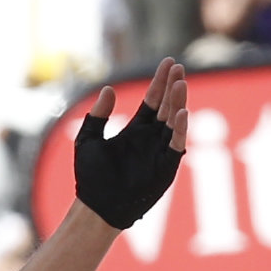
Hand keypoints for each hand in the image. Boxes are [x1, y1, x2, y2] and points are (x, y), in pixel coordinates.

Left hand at [73, 62, 188, 229]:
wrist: (96, 207)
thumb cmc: (90, 177)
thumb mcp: (87, 140)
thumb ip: (97, 115)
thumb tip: (108, 89)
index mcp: (135, 131)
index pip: (153, 101)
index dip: (160, 82)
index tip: (169, 62)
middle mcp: (151, 139)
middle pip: (167, 106)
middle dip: (173, 86)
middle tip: (178, 67)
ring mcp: (160, 152)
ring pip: (174, 122)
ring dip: (178, 103)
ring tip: (180, 84)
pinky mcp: (166, 167)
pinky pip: (177, 145)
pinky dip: (181, 129)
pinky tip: (182, 112)